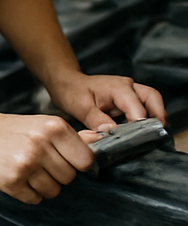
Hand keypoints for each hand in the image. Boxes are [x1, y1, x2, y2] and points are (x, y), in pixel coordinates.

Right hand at [0, 108, 94, 202]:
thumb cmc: (8, 130)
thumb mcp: (40, 124)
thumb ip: (70, 137)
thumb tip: (100, 141)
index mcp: (52, 127)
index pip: (85, 160)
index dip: (76, 163)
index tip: (66, 160)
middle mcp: (40, 145)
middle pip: (69, 178)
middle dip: (56, 174)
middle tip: (38, 163)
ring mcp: (26, 164)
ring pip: (53, 191)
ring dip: (42, 186)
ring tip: (26, 170)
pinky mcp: (12, 181)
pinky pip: (34, 199)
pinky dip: (27, 193)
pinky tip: (16, 177)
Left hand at [47, 69, 165, 132]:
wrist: (68, 84)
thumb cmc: (73, 93)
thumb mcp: (80, 108)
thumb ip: (97, 120)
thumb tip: (111, 133)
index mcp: (118, 88)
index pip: (137, 107)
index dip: (140, 125)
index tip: (138, 141)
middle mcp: (129, 87)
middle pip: (153, 99)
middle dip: (157, 118)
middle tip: (153, 138)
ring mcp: (132, 92)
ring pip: (153, 103)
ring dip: (155, 119)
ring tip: (150, 138)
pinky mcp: (131, 99)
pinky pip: (147, 107)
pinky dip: (148, 119)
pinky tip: (142, 134)